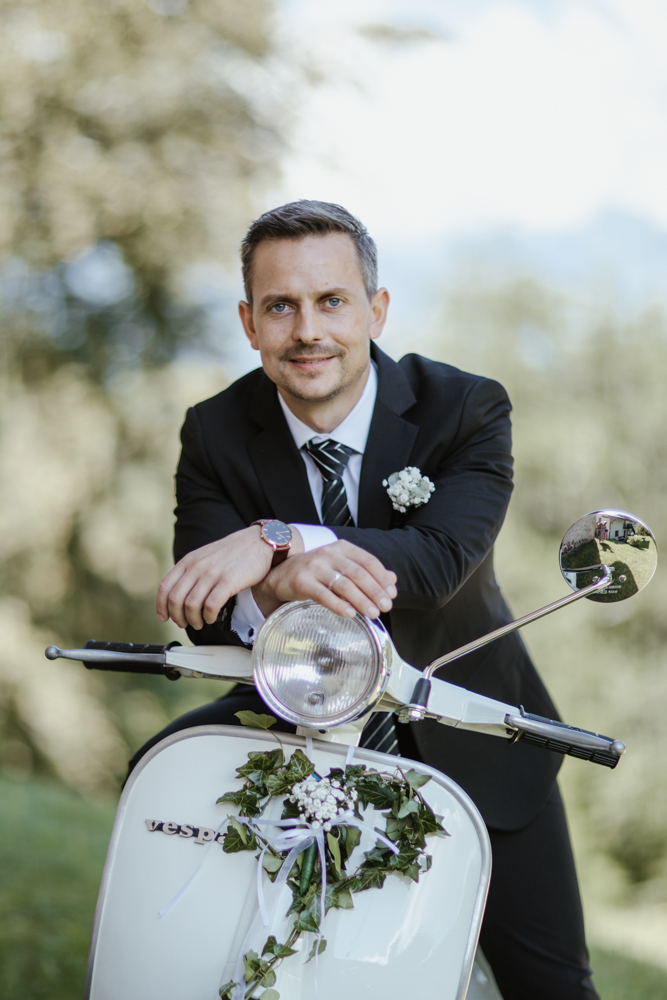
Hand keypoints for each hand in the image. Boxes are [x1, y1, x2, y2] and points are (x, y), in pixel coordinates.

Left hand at [156, 526, 303, 629]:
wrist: (258, 542)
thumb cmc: (233, 552)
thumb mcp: (205, 556)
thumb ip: (191, 571)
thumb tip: (179, 595)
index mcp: (189, 561)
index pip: (165, 586)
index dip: (161, 606)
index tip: (164, 617)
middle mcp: (197, 566)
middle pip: (176, 599)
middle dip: (177, 617)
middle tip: (184, 624)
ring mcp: (212, 573)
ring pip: (191, 605)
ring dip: (193, 620)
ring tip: (200, 623)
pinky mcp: (228, 581)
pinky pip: (211, 606)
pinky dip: (208, 616)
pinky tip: (212, 617)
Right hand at [252, 540, 396, 619]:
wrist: (282, 574)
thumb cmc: (316, 572)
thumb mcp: (342, 567)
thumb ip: (366, 571)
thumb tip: (393, 580)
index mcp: (342, 548)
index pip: (368, 561)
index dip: (382, 578)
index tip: (392, 594)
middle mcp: (329, 554)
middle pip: (358, 573)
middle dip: (375, 591)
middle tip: (385, 607)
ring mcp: (315, 567)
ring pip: (343, 584)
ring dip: (361, 600)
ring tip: (372, 613)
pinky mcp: (302, 581)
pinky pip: (323, 594)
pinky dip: (338, 605)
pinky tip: (350, 614)